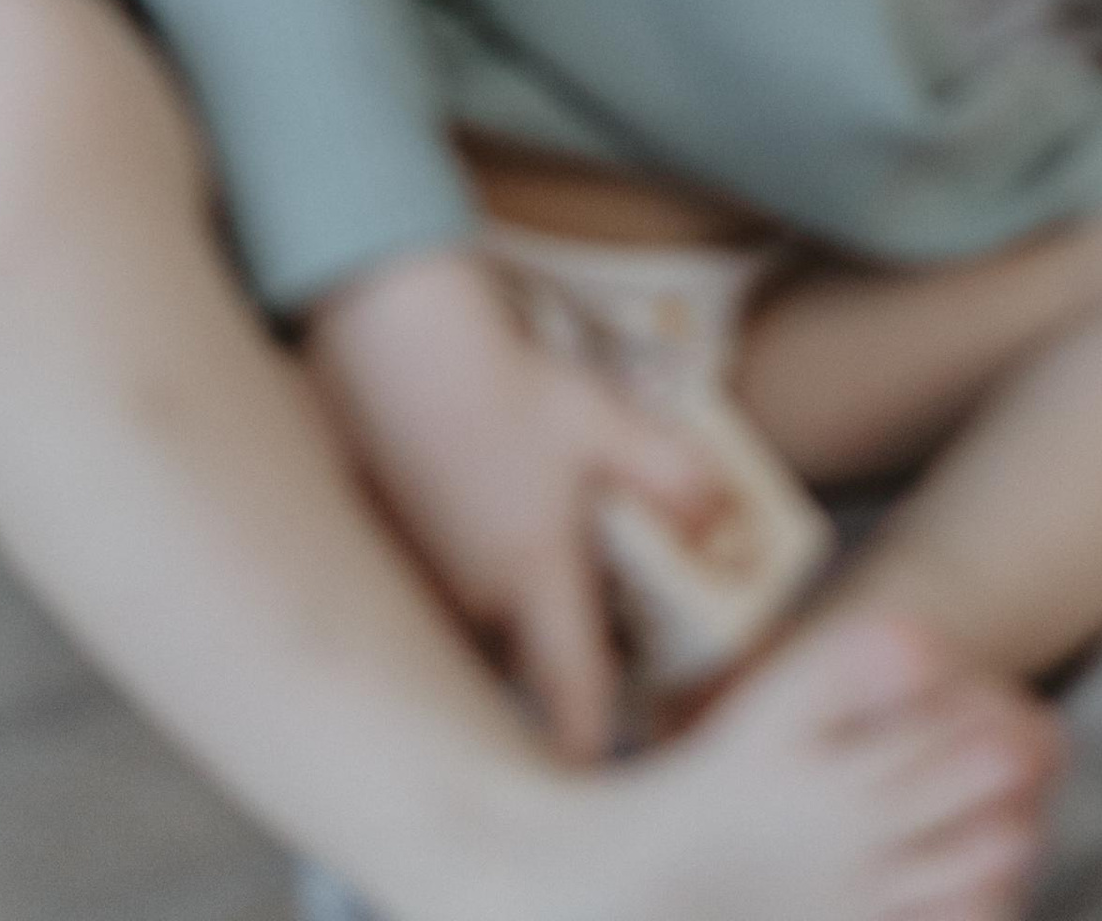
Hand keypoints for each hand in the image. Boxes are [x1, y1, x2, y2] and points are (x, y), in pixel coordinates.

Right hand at [307, 246, 726, 759]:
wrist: (391, 341)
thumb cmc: (501, 380)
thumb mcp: (601, 417)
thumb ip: (669, 472)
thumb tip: (721, 517)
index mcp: (533, 582)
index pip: (571, 703)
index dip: (594, 746)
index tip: (610, 760)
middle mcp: (472, 605)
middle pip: (523, 669)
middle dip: (554, 659)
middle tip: (584, 618)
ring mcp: (418, 584)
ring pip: (475, 636)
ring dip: (502, 619)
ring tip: (524, 547)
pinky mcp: (380, 555)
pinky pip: (428, 600)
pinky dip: (456, 580)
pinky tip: (468, 515)